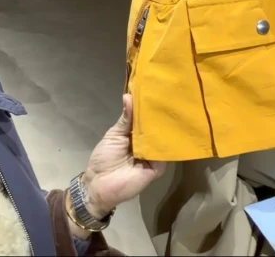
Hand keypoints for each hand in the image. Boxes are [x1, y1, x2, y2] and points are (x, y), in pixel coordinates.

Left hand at [81, 95, 166, 218]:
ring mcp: (154, 154)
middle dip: (161, 115)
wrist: (99, 184)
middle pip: (157, 127)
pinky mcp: (158, 166)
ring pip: (163, 139)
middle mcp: (147, 142)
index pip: (146, 118)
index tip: (158, 90)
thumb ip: (125, 118)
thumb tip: (128, 96)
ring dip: (166, 128)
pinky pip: (165, 154)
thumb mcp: (114, 134)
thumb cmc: (104, 158)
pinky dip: (166, 144)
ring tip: (175, 111)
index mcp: (135, 133)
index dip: (150, 106)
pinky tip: (170, 132)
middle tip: (172, 98)